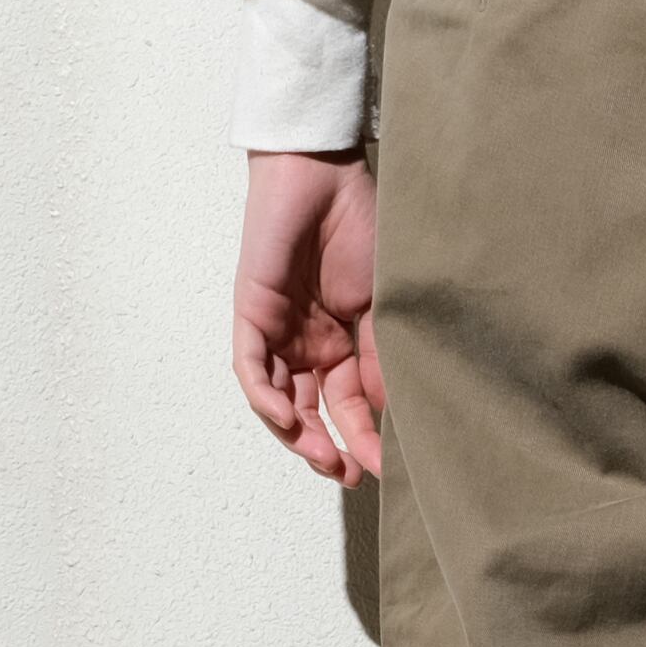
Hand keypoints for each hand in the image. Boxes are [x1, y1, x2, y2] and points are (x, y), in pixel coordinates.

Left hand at [233, 150, 385, 484]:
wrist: (323, 171)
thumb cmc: (361, 226)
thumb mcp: (381, 305)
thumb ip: (382, 358)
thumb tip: (393, 418)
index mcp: (342, 346)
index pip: (350, 407)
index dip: (366, 440)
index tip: (386, 469)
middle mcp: (307, 346)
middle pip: (312, 413)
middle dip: (330, 449)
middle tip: (351, 474)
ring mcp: (277, 333)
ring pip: (279, 401)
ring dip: (298, 436)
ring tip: (325, 459)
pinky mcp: (252, 314)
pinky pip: (253, 369)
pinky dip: (267, 398)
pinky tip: (288, 421)